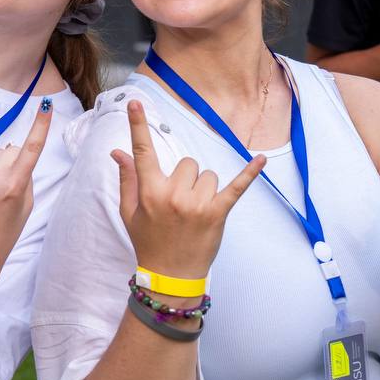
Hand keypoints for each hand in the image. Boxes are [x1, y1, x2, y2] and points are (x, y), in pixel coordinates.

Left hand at [0, 100, 52, 279]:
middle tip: (10, 189)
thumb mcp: (26, 207)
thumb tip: (18, 156)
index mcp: (14, 185)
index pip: (32, 148)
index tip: (46, 104)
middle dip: (17, 162)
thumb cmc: (4, 234)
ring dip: (0, 162)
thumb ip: (24, 177)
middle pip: (14, 150)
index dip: (41, 125)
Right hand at [111, 100, 264, 277]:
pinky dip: (249, 173)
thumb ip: (127, 179)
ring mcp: (197, 204)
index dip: (138, 125)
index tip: (135, 103)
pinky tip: (261, 160)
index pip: (143, 152)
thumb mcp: (129, 212)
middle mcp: (173, 195)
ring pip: (207, 174)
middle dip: (185, 178)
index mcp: (150, 192)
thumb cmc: (148, 242)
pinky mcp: (218, 213)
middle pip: (187, 163)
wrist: (171, 276)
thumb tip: (117, 152)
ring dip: (203, 188)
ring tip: (195, 212)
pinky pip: (236, 187)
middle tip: (179, 203)